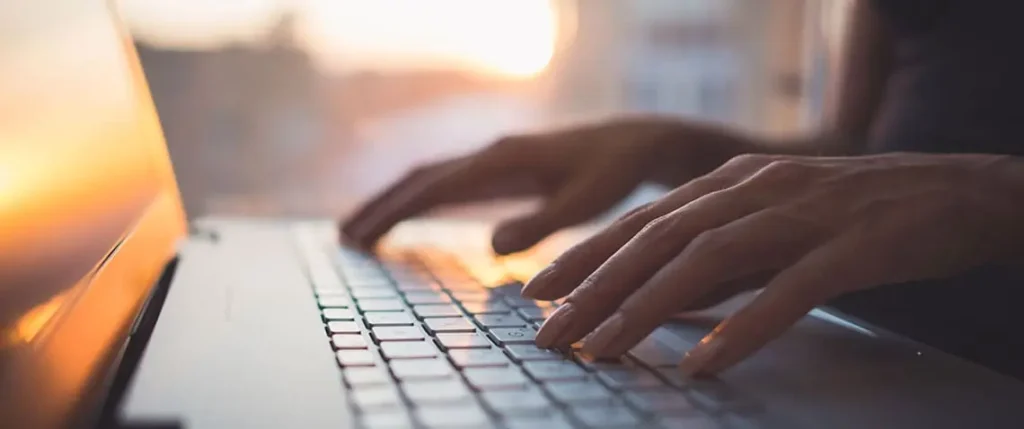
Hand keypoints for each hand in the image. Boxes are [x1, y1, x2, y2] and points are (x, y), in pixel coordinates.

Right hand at [342, 116, 753, 252]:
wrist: (636, 143)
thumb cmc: (616, 173)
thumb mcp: (586, 202)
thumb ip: (542, 223)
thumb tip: (491, 246)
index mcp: (504, 160)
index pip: (435, 186)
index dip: (396, 212)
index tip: (362, 235)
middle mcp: (491, 155)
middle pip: (421, 179)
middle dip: (381, 207)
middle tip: (344, 238)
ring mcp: (494, 161)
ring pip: (430, 180)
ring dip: (394, 204)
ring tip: (359, 232)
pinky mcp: (502, 171)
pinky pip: (449, 185)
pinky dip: (420, 202)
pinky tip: (409, 219)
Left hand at [523, 152, 1023, 374]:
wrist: (956, 190)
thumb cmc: (854, 214)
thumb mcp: (772, 224)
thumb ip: (720, 256)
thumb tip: (660, 297)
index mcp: (732, 183)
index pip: (642, 221)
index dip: (586, 256)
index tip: (538, 292)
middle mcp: (756, 189)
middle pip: (659, 240)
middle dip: (596, 288)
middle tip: (551, 333)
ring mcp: (804, 214)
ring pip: (708, 260)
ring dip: (648, 308)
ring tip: (604, 351)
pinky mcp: (853, 245)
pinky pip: (790, 289)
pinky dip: (743, 326)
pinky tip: (705, 363)